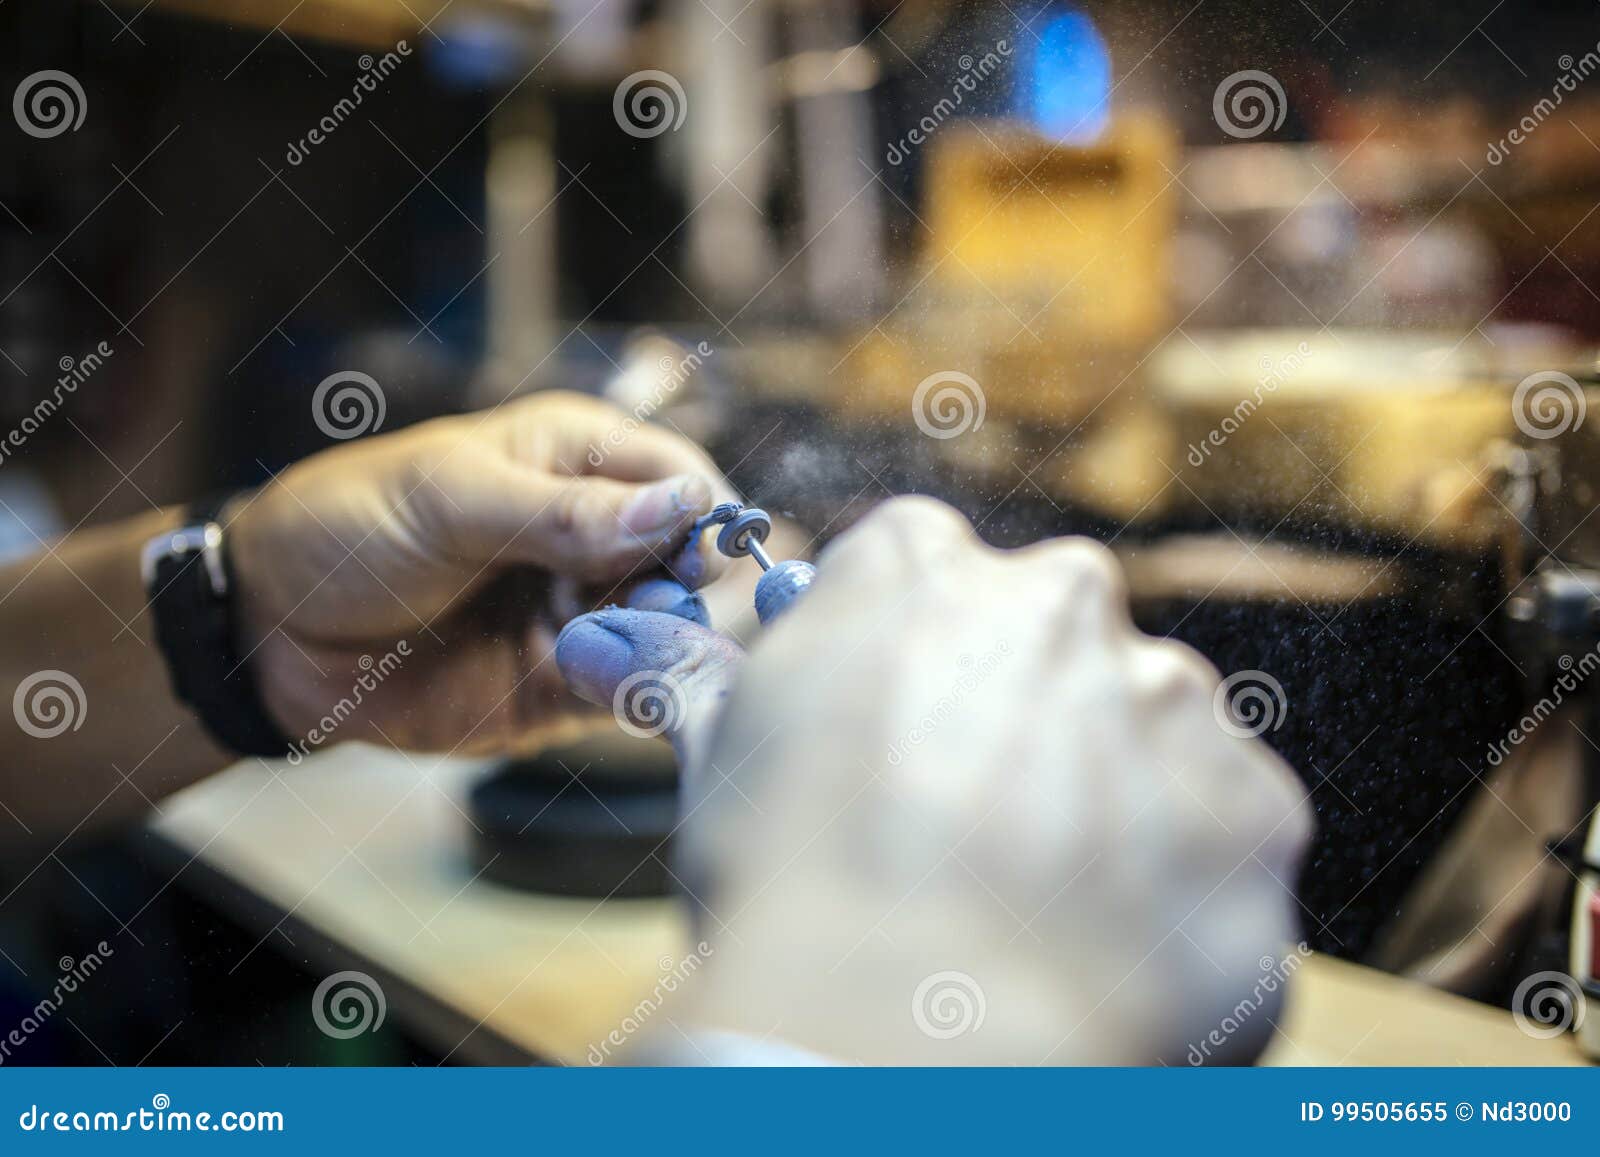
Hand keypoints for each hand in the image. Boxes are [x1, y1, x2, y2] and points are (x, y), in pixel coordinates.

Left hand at [230, 390, 730, 757]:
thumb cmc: (350, 528)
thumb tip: (684, 506)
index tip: (694, 554)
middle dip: (684, 586)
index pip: (681, 475)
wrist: (271, 633)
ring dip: (659, 642)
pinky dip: (633, 692)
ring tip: (604, 646)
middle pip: (690, 559)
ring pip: (670, 630)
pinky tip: (607, 686)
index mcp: (577, 459)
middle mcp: (596, 535)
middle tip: (649, 606)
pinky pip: (628, 692)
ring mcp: (582, 612)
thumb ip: (565, 512)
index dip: (703, 512)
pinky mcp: (564, 687)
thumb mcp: (452, 501)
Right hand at [557, 497, 1312, 1064]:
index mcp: (921, 568)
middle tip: (969, 832)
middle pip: (1050, 644)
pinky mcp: (1255, 806)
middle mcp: (1060, 601)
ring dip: (1110, 800)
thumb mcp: (726, 764)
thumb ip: (691, 680)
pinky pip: (1222, 831)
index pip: (925, 568)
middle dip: (1019, 719)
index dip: (907, 660)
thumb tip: (600, 642)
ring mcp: (1172, 700)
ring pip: (1145, 736)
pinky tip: (1104, 944)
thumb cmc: (789, 894)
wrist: (907, 1037)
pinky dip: (1176, 881)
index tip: (895, 735)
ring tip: (1037, 907)